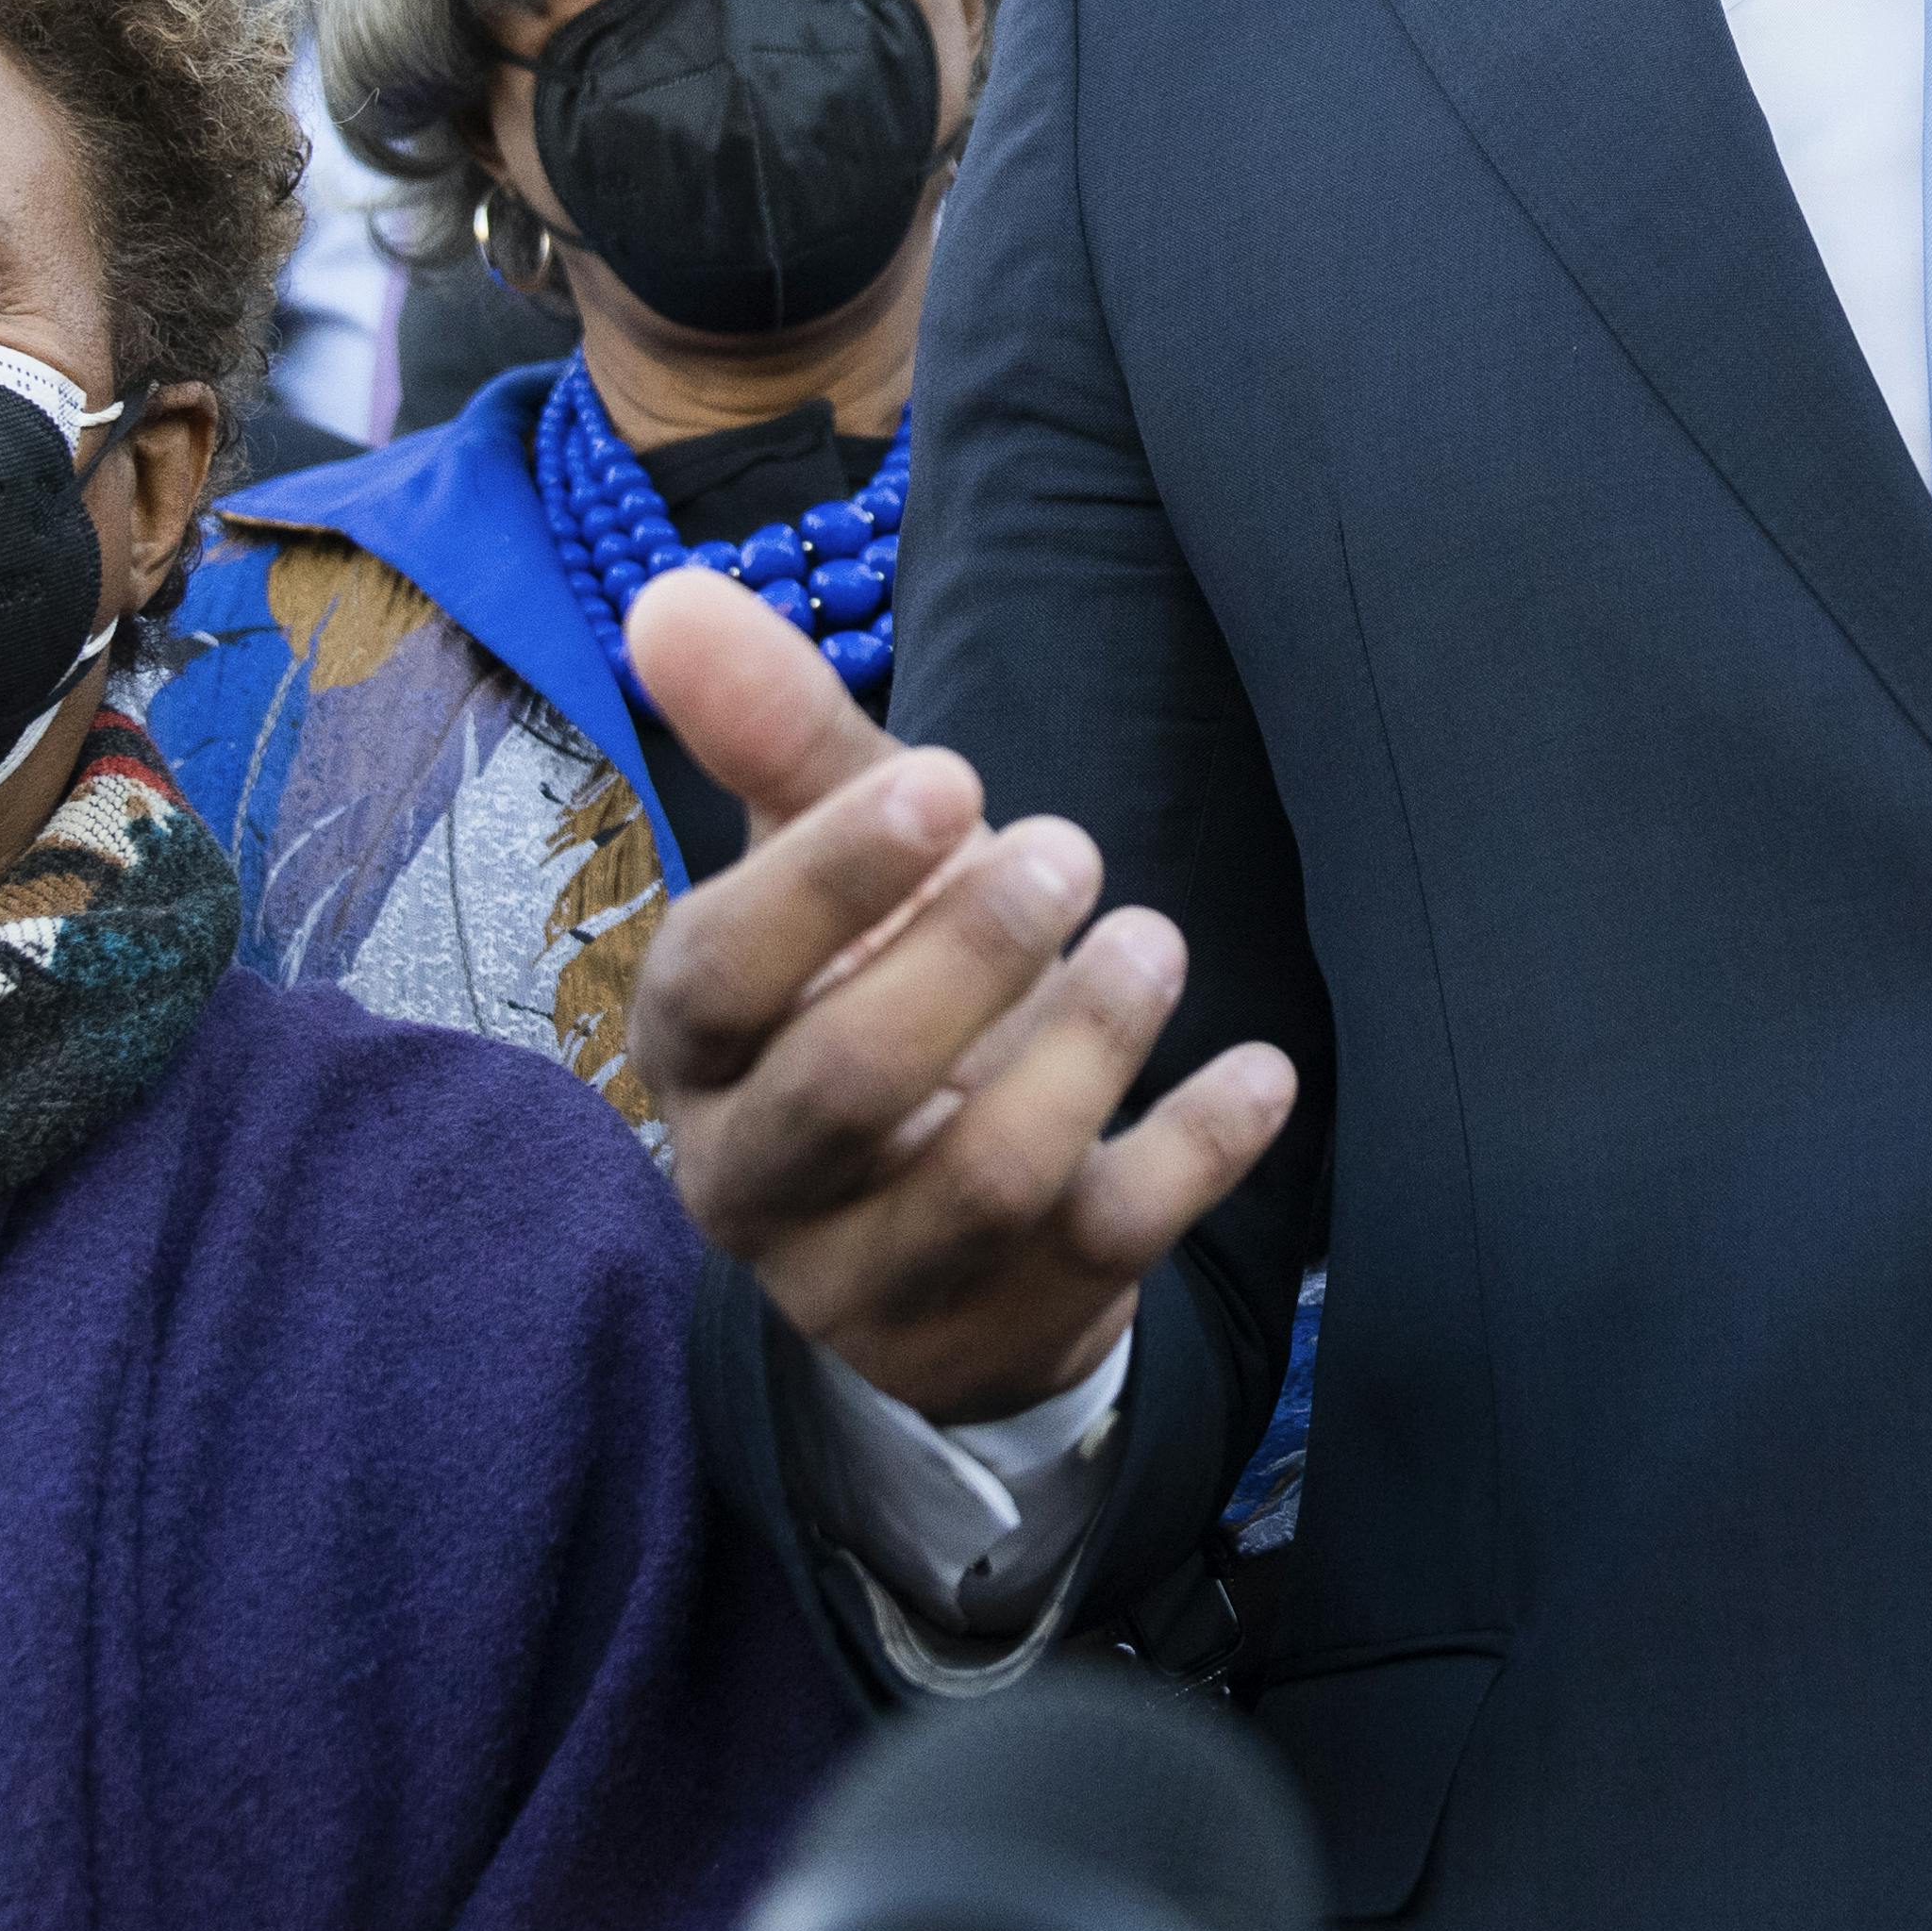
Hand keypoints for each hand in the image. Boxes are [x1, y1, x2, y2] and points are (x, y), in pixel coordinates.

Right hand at [621, 573, 1295, 1424]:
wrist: (938, 1217)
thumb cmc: (873, 988)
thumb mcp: (831, 863)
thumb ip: (770, 734)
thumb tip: (671, 592)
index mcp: (695, 1054)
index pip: (715, 977)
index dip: (828, 882)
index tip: (951, 780)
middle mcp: (756, 1182)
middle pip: (845, 1087)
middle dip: (969, 962)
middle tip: (1072, 852)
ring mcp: (872, 1281)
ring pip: (980, 1181)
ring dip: (1085, 1050)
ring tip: (1153, 941)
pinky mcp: (995, 1338)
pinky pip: (1103, 1253)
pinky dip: (1191, 1153)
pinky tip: (1260, 1071)